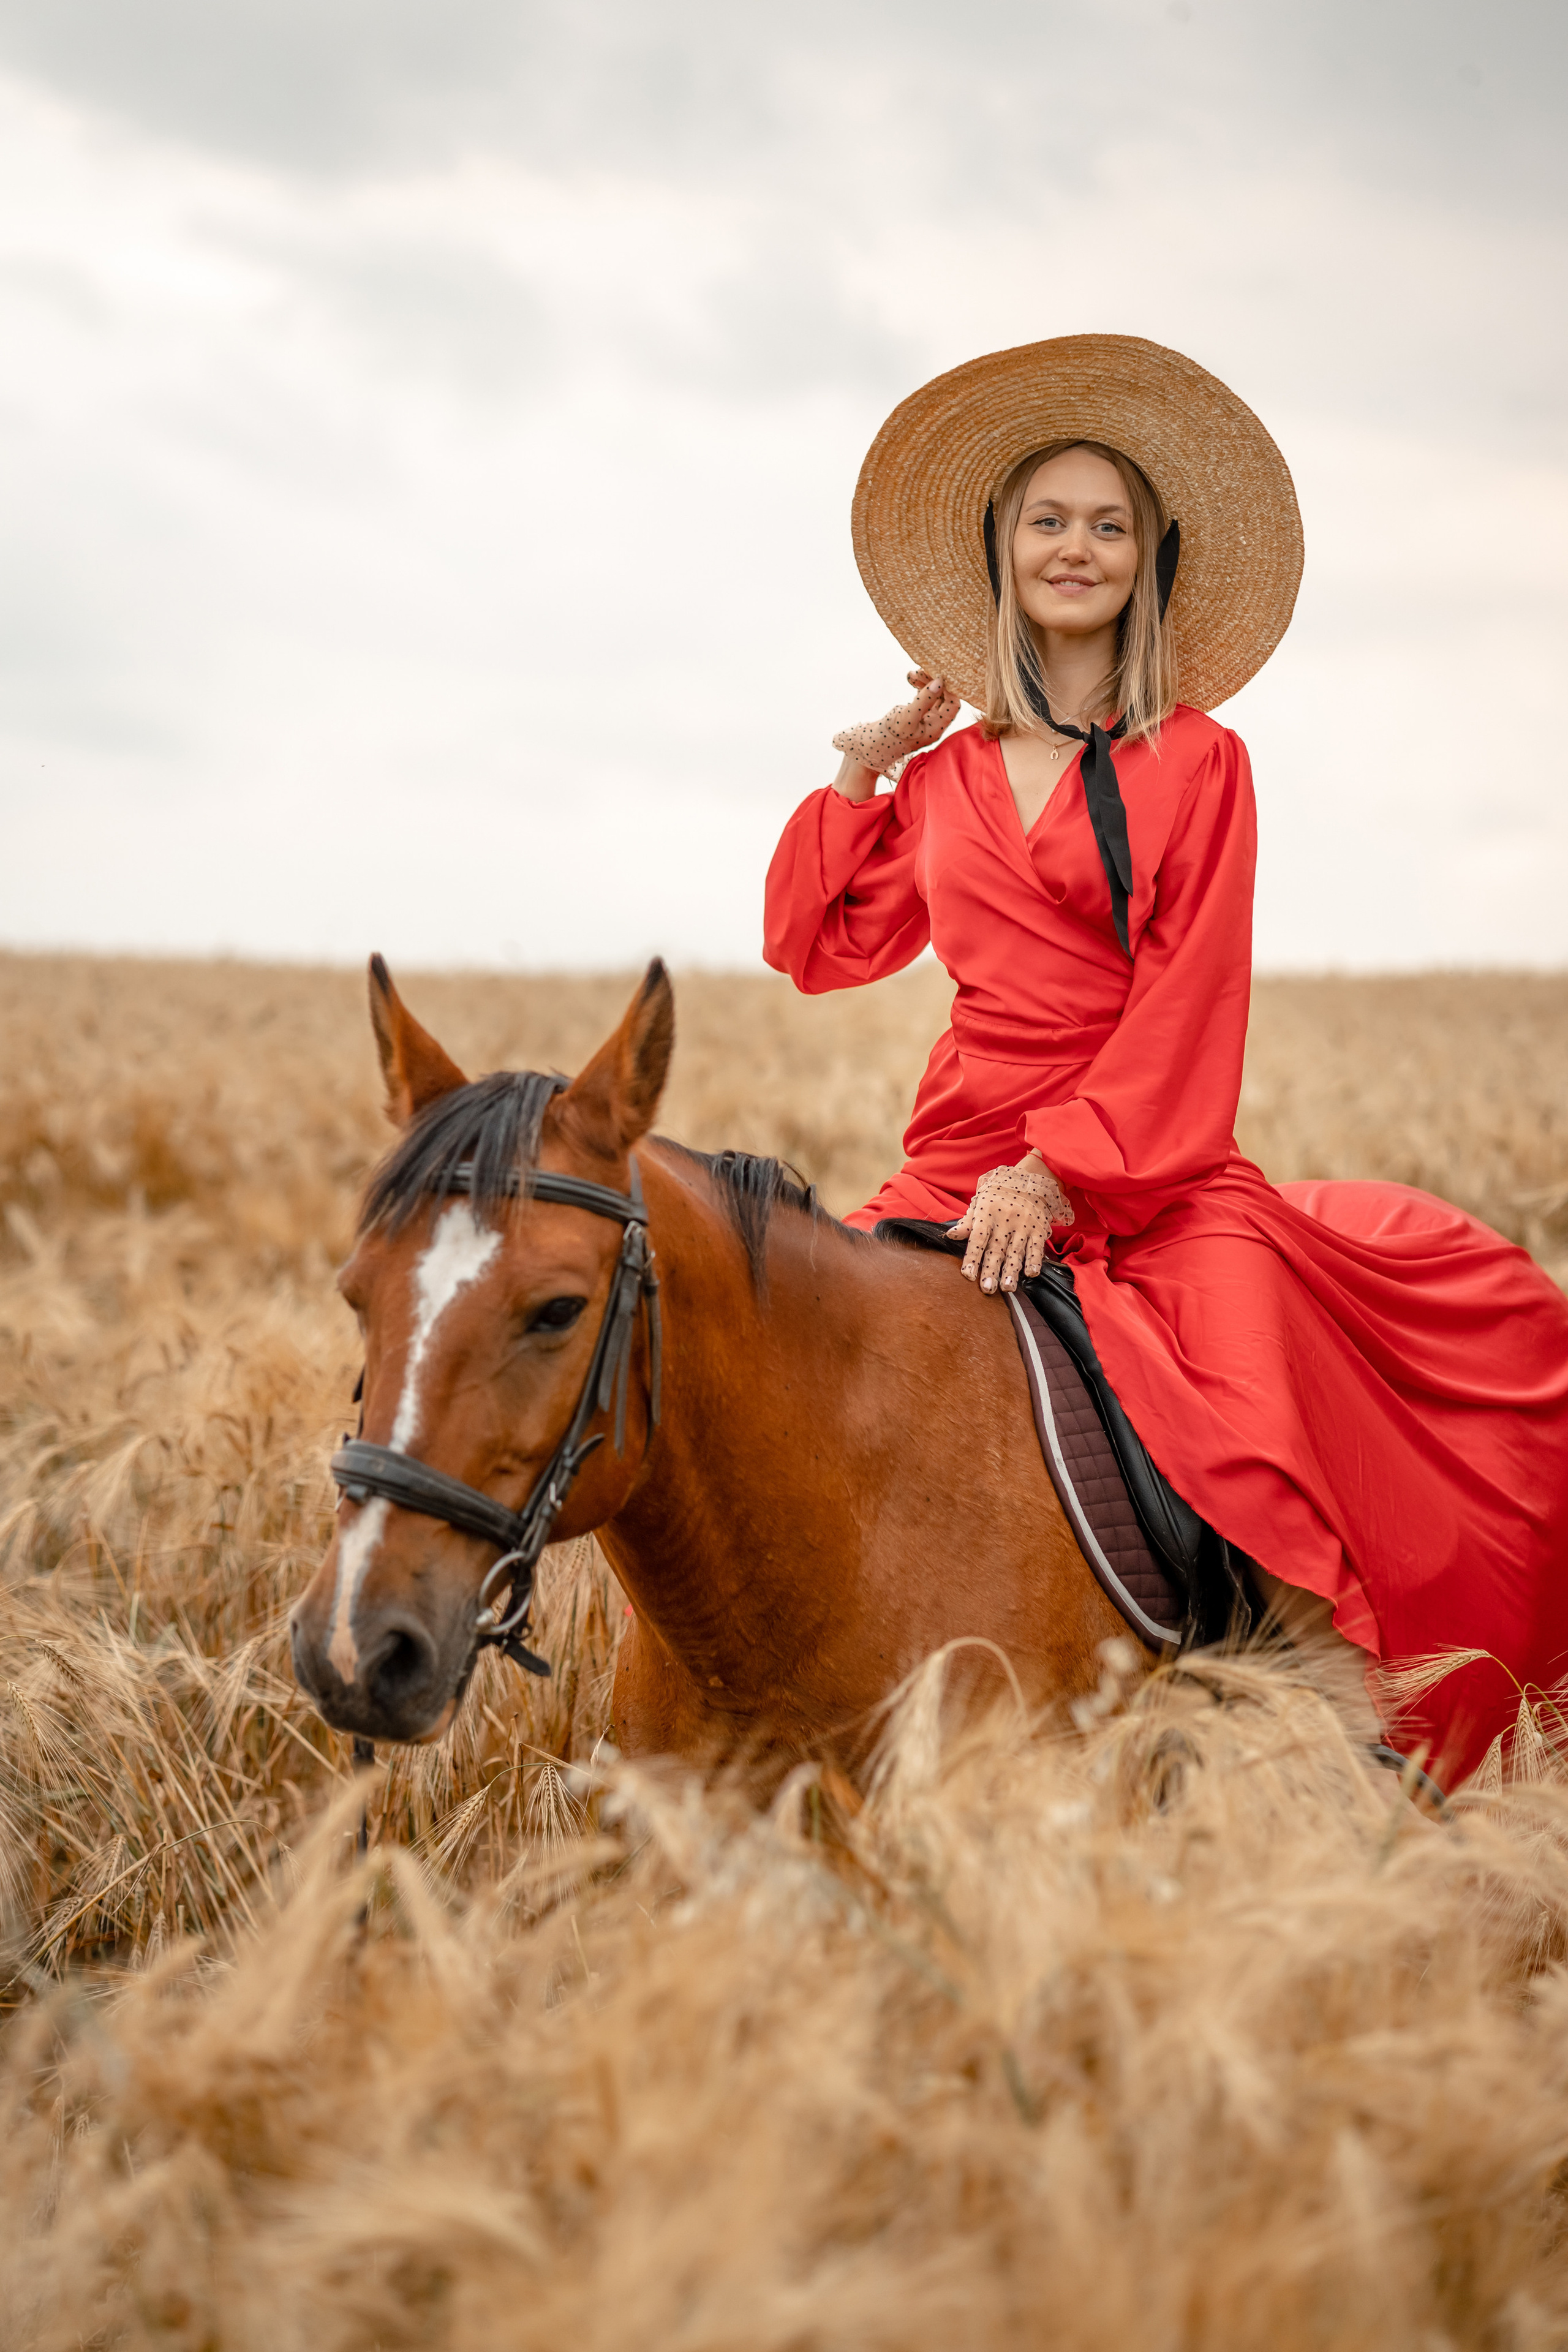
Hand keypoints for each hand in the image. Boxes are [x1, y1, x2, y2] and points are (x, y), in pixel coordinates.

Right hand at [832, 670, 960, 782]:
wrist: (868, 747)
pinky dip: (918, 685)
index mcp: (936, 728)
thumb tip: (940, 682)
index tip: (937, 674)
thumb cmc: (887, 737)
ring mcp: (925, 718)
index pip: (952, 705)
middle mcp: (934, 723)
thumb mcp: (906, 718)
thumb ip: (924, 700)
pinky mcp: (915, 713)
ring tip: (912, 673)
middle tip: (921, 669)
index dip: (949, 689)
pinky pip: (923, 696)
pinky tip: (910, 678)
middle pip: (944, 697)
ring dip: (925, 681)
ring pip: (933, 695)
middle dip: (934, 681)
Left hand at [948, 1152, 1072, 1293]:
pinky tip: (1031, 1273)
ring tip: (1008, 1287)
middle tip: (987, 1289)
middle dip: (991, 1270)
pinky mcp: (1038, 1229)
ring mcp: (1023, 1226)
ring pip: (1016, 1251)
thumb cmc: (998, 1195)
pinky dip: (1035, 1260)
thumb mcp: (979, 1203)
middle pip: (996, 1249)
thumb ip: (966, 1223)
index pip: (978, 1239)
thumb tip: (950, 1236)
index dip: (972, 1257)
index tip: (968, 1274)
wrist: (1028, 1179)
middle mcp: (1005, 1222)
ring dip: (1012, 1270)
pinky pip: (1037, 1246)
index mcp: (987, 1215)